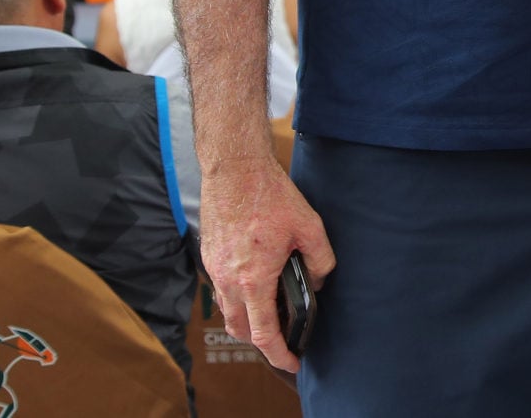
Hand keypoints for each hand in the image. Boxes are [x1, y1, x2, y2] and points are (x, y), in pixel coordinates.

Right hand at [200, 154, 335, 373]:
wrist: (235, 168)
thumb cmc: (270, 195)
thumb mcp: (310, 227)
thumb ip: (320, 260)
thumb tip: (319, 282)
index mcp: (253, 279)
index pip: (262, 334)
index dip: (279, 354)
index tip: (292, 362)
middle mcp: (228, 280)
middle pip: (241, 329)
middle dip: (262, 342)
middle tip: (283, 340)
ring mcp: (214, 269)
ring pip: (228, 311)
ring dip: (247, 320)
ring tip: (271, 315)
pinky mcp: (209, 256)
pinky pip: (221, 290)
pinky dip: (237, 298)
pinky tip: (254, 286)